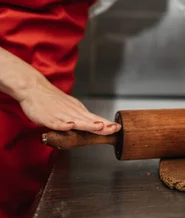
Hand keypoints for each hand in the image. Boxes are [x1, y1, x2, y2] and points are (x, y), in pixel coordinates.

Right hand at [0, 47, 119, 134]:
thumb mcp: (69, 107)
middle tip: (114, 128)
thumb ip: (79, 117)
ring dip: (87, 124)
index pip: (94, 119)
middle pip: (88, 120)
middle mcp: (71, 112)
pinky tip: (70, 126)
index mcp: (77, 111)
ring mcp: (60, 115)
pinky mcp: (48, 118)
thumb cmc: (51, 100)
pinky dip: (63, 125)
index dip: (105, 124)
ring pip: (76, 121)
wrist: (34, 89)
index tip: (117, 128)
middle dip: (102, 125)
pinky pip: (56, 122)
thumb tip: (92, 124)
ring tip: (99, 126)